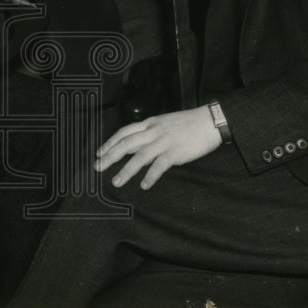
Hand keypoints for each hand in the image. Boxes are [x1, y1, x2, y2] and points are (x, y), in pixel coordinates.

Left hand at [95, 106, 221, 189]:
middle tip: (97, 167)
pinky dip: (150, 176)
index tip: (99, 153)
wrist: (209, 121)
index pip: (124, 132)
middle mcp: (153, 131)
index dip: (110, 143)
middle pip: (126, 144)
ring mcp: (164, 141)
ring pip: (139, 157)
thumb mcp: (164, 123)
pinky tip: (144, 185)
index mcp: (150, 123)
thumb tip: (137, 147)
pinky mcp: (175, 152)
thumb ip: (150, 134)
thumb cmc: (188, 124)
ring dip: (126, 170)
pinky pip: (159, 166)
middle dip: (110, 156)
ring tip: (116, 181)